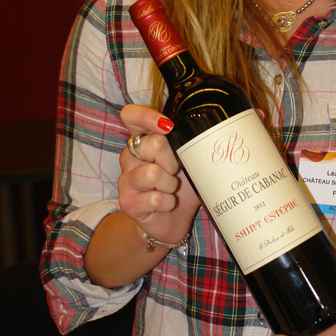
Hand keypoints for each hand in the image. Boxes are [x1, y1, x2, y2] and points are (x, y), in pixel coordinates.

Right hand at [118, 104, 199, 241]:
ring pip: (153, 173)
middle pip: (152, 143)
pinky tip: (166, 204)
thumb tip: (209, 128)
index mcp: (143, 140)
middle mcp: (130, 156)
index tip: (168, 126)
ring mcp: (126, 179)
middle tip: (176, 170)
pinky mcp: (127, 202)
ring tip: (171, 189)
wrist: (174, 219)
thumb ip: (189, 142)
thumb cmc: (182, 184)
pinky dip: (168, 202)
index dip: (146, 116)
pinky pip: (154, 198)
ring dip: (170, 184)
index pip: (131, 116)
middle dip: (173, 159)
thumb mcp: (189, 159)